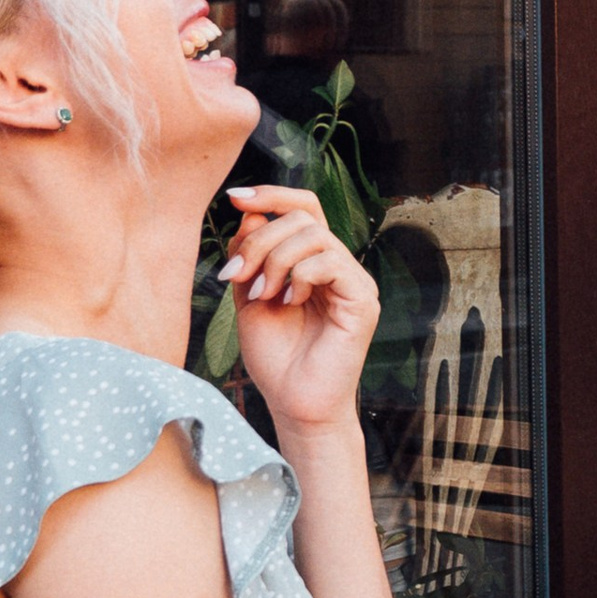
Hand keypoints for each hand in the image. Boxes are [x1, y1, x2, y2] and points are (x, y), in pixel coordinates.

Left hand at [220, 187, 378, 436]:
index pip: (302, 208)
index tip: (234, 199)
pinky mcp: (362, 299)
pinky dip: (300, 276)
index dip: (271, 195)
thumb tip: (249, 214)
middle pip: (302, 216)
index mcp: (312, 261)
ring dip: (276, 260)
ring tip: (264, 294)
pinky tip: (289, 302)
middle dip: (260, 240)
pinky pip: (329, 261)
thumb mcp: (248, 296)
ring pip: (314, 234)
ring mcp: (353, 280)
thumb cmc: (275, 356)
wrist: (293, 402)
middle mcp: (337, 265)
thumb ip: (249, 255)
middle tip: (240, 276)